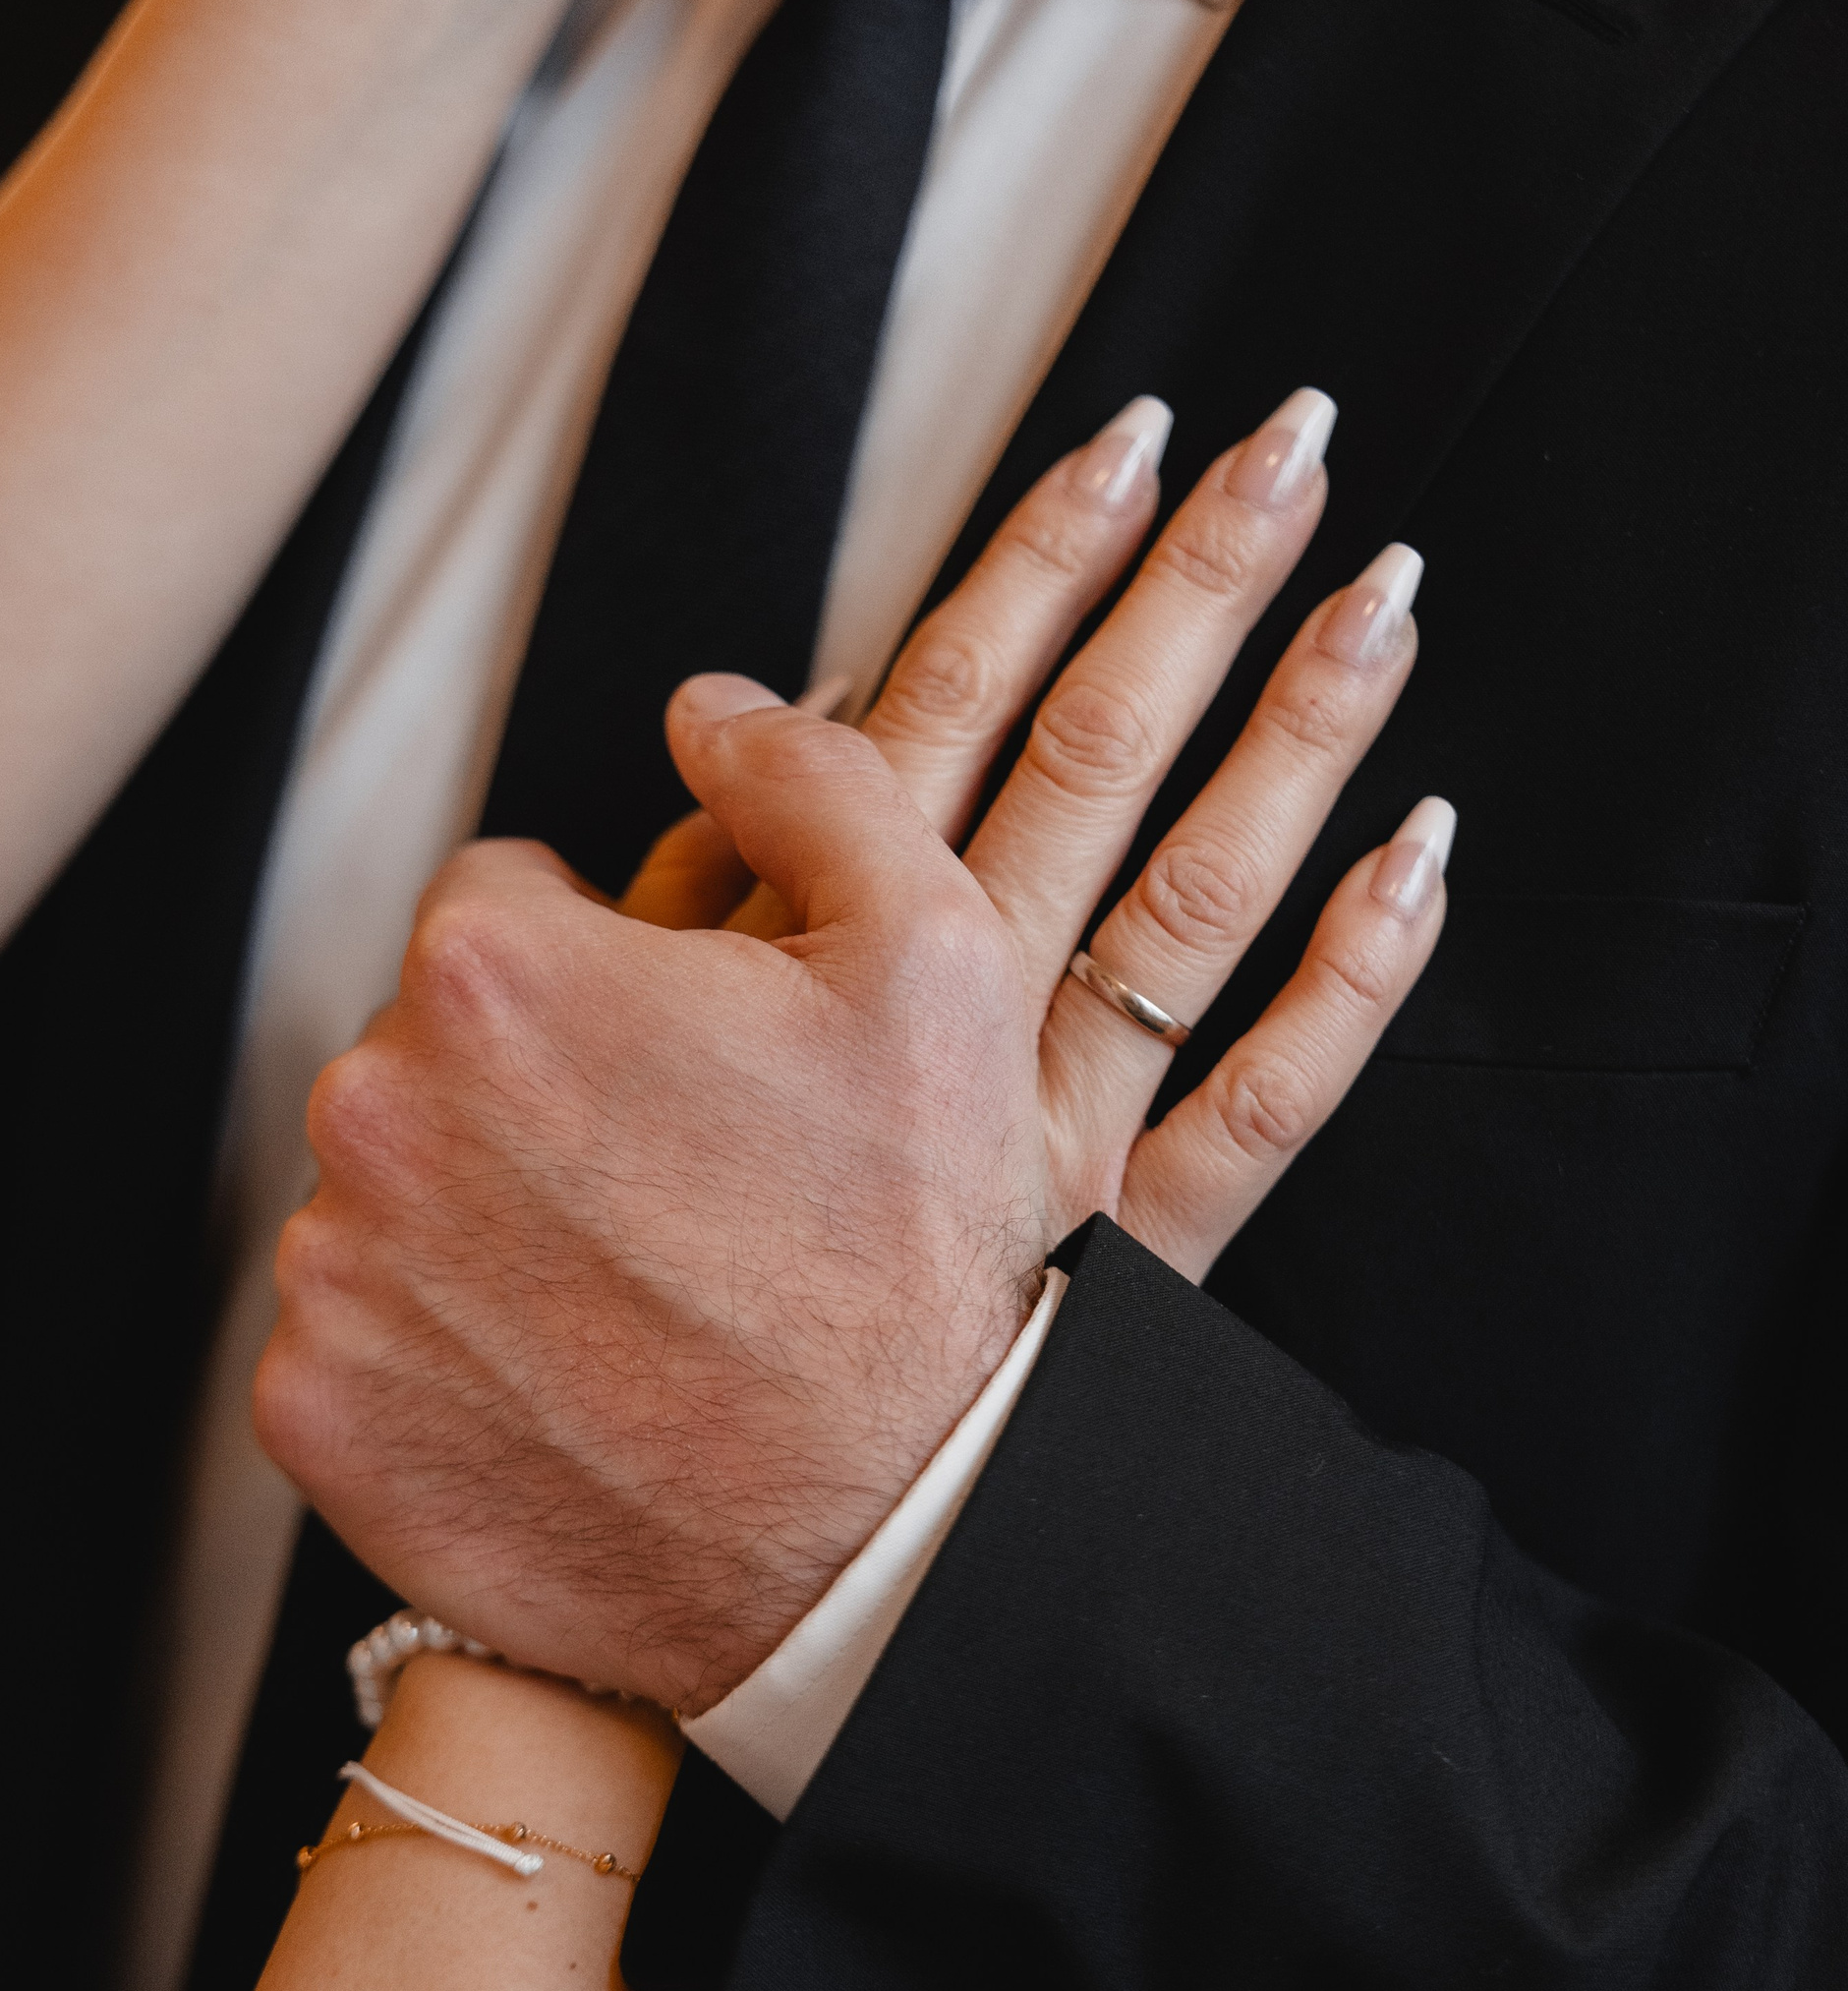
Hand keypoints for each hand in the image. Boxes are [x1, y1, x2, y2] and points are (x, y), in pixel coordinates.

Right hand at [255, 390, 1449, 1710]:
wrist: (693, 1552)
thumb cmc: (608, 1325)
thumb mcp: (567, 1091)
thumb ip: (639, 928)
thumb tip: (707, 754)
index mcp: (806, 969)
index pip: (933, 715)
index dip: (1031, 572)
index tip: (1119, 447)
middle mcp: (949, 1023)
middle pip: (1083, 755)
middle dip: (1185, 589)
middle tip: (1284, 438)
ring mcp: (1052, 1131)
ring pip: (1189, 890)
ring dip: (1291, 736)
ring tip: (1387, 589)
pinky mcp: (1122, 1251)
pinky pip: (1260, 1111)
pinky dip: (1349, 985)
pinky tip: (1423, 858)